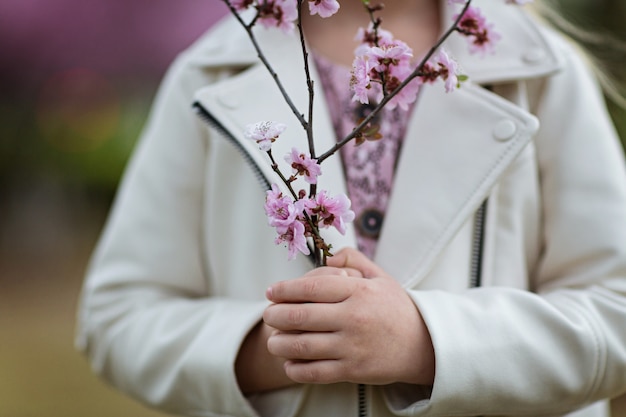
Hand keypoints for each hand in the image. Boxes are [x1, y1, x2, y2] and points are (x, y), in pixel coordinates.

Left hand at [264, 248, 434, 385]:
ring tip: (273, 341)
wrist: (424, 344)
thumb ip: (353, 260)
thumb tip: (327, 258)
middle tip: (268, 316)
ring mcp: (353, 346)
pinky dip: (296, 369)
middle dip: (275, 316)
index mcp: (358, 291)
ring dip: (279, 344)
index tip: (271, 292)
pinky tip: (289, 363)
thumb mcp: (379, 276)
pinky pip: (315, 372)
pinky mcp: (354, 370)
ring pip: (302, 346)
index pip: (311, 288)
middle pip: (299, 316)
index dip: (284, 290)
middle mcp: (353, 318)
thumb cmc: (396, 308)